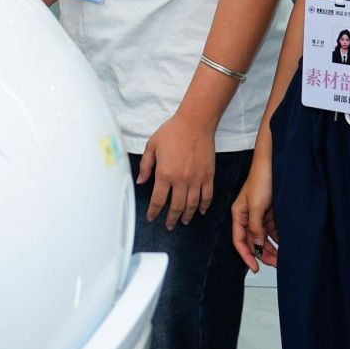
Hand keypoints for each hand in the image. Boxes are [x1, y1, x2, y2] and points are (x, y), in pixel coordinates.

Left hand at [138, 114, 215, 229]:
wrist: (195, 123)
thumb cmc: (172, 132)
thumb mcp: (152, 146)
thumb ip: (145, 166)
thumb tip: (141, 182)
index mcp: (165, 174)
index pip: (158, 200)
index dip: (154, 212)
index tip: (152, 218)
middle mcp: (181, 180)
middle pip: (176, 207)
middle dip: (171, 219)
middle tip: (169, 225)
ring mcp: (197, 179)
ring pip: (192, 204)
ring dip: (187, 216)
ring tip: (184, 222)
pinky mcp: (208, 175)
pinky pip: (207, 196)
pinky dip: (204, 206)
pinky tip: (200, 211)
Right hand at [232, 157, 278, 271]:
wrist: (274, 163)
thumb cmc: (261, 178)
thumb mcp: (256, 206)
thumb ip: (255, 227)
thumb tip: (256, 245)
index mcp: (239, 214)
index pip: (239, 240)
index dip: (246, 255)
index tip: (255, 267)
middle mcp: (247, 216)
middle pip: (252, 241)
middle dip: (262, 254)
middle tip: (274, 264)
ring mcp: (259, 214)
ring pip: (263, 237)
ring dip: (271, 247)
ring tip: (281, 257)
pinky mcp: (270, 212)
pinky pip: (273, 229)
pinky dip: (277, 238)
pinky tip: (284, 244)